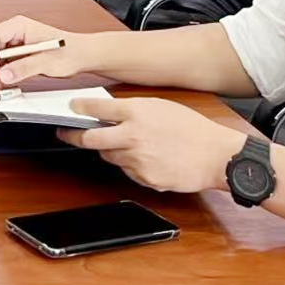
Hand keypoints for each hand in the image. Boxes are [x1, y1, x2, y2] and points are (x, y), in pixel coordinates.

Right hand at [0, 15, 88, 87]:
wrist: (82, 56)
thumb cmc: (70, 51)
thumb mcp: (46, 61)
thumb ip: (23, 68)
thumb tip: (3, 75)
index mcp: (19, 26)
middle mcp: (15, 32)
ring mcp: (16, 43)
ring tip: (2, 84)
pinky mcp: (18, 53)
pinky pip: (3, 62)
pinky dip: (2, 73)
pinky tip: (8, 81)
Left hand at [58, 96, 247, 194]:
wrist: (217, 156)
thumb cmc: (193, 129)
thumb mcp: (161, 106)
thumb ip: (133, 109)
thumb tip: (109, 111)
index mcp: (136, 113)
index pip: (95, 108)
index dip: (78, 108)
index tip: (70, 109)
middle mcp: (132, 136)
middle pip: (89, 139)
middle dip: (74, 136)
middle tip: (66, 133)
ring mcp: (137, 159)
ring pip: (108, 156)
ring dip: (110, 150)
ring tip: (129, 145)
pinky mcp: (145, 178)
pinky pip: (127, 171)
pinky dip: (130, 165)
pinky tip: (147, 159)